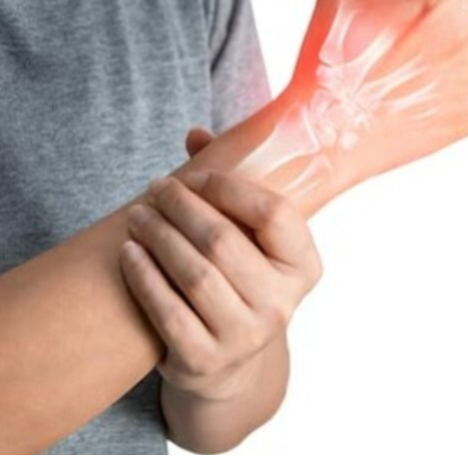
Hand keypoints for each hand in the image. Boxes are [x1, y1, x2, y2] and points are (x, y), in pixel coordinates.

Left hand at [120, 129, 321, 400]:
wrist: (229, 366)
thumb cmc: (239, 285)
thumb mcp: (252, 244)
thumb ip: (231, 189)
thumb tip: (196, 135)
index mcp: (304, 267)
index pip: (276, 213)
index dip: (231, 188)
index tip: (197, 175)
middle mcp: (282, 304)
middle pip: (224, 240)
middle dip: (183, 207)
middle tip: (155, 188)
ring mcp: (245, 336)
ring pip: (194, 273)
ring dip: (158, 237)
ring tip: (137, 216)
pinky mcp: (206, 359)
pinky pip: (167, 309)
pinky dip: (143, 276)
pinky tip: (128, 253)